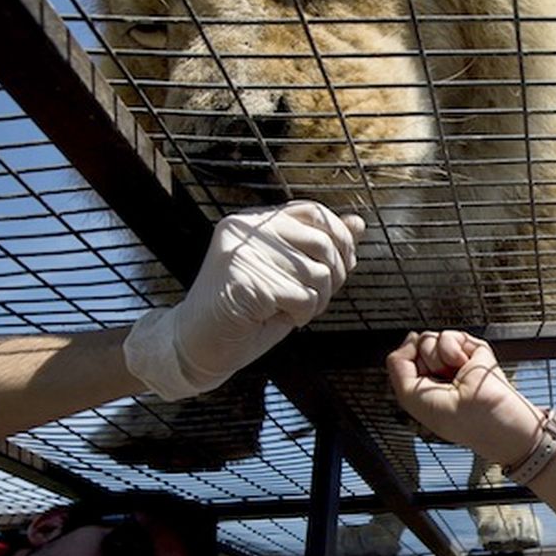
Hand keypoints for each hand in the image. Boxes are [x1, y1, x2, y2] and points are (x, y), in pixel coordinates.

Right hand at [125, 202, 364, 399]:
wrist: (197, 344)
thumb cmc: (245, 312)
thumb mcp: (288, 274)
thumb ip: (320, 249)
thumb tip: (359, 224)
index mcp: (254, 222)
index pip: (313, 210)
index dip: (339, 237)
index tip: (344, 265)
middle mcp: (246, 229)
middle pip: (322, 242)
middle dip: (334, 277)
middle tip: (313, 299)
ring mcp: (243, 253)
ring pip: (317, 273)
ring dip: (316, 301)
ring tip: (290, 310)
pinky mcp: (245, 282)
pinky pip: (303, 298)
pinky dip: (301, 316)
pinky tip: (280, 319)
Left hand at [385, 330, 545, 466]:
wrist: (489, 416)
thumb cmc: (455, 419)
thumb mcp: (409, 396)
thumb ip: (398, 364)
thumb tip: (411, 339)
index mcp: (424, 385)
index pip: (404, 360)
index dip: (406, 364)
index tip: (420, 380)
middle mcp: (439, 371)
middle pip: (415, 347)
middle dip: (422, 362)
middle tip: (440, 380)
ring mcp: (456, 359)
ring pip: (430, 338)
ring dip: (437, 358)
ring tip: (453, 375)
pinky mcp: (473, 349)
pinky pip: (449, 335)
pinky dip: (452, 350)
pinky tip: (462, 365)